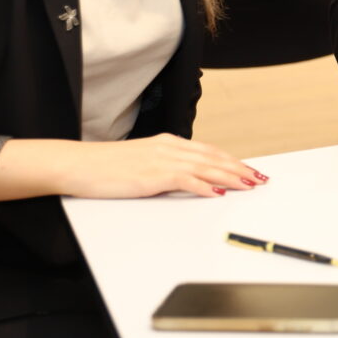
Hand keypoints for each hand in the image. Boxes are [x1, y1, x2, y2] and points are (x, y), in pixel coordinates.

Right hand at [0, 135, 268, 203]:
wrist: (78, 164)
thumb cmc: (105, 167)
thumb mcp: (140, 163)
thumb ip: (164, 168)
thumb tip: (185, 181)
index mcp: (167, 143)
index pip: (208, 151)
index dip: (231, 160)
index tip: (248, 169)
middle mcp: (168, 147)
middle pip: (213, 158)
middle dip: (239, 169)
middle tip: (259, 178)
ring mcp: (161, 160)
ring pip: (206, 167)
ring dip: (231, 177)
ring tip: (249, 185)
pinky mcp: (152, 175)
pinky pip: (186, 180)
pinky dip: (206, 187)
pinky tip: (218, 194)